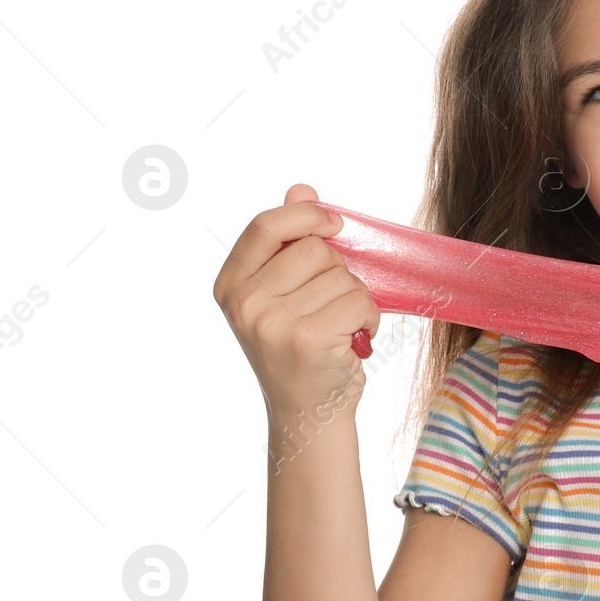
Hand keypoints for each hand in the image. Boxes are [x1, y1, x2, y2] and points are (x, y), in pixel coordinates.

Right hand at [212, 183, 380, 418]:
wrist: (308, 413)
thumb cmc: (300, 349)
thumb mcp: (284, 295)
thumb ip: (290, 244)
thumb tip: (302, 187)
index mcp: (230, 285)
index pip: (266, 225)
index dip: (306, 214)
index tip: (334, 223)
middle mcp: (244, 303)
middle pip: (315, 250)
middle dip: (339, 271)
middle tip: (332, 305)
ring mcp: (273, 323)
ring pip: (342, 276)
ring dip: (357, 299)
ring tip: (342, 326)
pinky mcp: (308, 340)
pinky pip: (359, 301)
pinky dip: (369, 317)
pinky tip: (354, 338)